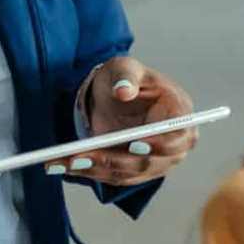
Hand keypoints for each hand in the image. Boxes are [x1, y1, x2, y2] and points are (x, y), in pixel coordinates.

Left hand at [49, 56, 199, 186]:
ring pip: (128, 172)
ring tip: (67, 161)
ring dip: (96, 169)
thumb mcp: (125, 68)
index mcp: (179, 113)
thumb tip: (124, 91)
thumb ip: (126, 76)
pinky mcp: (134, 171)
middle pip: (150, 161)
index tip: (135, 144)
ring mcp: (156, 161)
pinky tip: (64, 166)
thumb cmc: (125, 78)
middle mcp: (173, 143)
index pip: (179, 134)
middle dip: (116, 160)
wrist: (113, 95)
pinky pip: (113, 176)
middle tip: (85, 156)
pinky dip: (89, 172)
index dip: (160, 143)